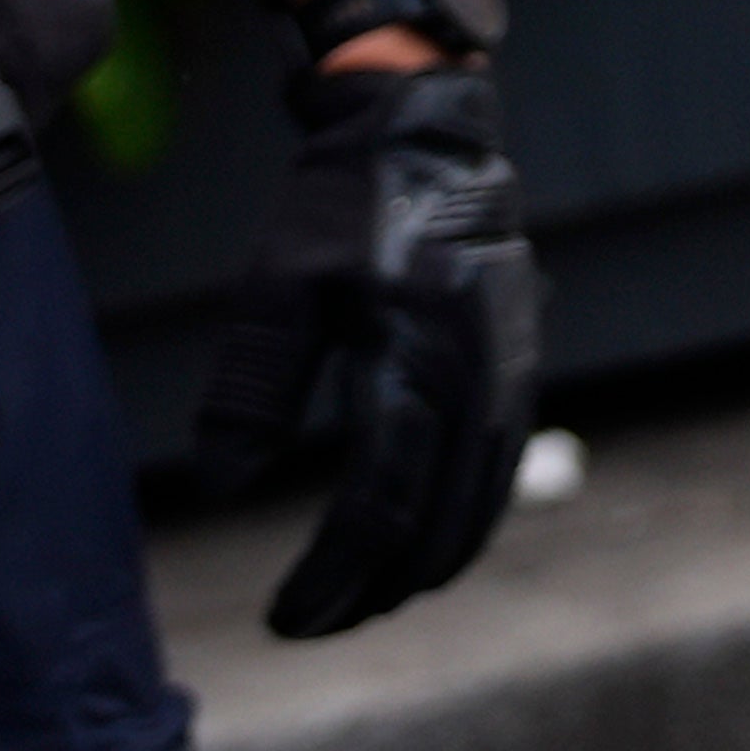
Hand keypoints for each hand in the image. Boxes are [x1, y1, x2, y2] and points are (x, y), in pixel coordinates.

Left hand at [187, 57, 543, 639]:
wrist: (432, 131)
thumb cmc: (343, 206)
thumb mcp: (279, 288)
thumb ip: (253, 388)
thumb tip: (226, 487)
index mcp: (414, 353)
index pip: (376, 502)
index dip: (333, 574)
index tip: (286, 617)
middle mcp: (478, 372)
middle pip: (434, 521)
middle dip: (374, 587)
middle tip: (315, 619)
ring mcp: (512, 371)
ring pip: (477, 503)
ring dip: (422, 564)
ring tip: (363, 598)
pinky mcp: (523, 365)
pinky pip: (498, 469)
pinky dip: (460, 519)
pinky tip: (421, 540)